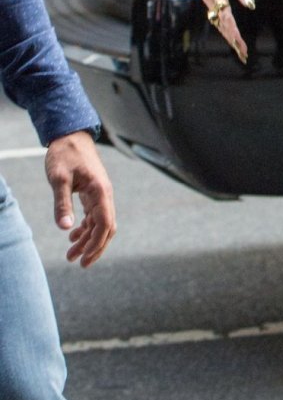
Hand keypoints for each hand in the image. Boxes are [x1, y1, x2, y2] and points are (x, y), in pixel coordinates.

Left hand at [45, 132, 116, 266]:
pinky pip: (94, 216)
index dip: (96, 244)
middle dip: (94, 248)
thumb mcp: (59, 179)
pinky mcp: (93, 193)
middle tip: (80, 264)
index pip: (104, 225)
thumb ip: (62, 204)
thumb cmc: (65, 155)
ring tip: (71, 254)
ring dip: (87, 240)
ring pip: (99, 224)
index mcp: (100, 192)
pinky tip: (72, 236)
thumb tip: (65, 229)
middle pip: (106, 228)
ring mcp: (100, 195)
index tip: (84, 259)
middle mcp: (104, 195)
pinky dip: (85, 229)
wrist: (70, 136)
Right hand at [196, 0, 254, 64]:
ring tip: (240, 51)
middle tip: (244, 55)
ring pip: (218, 22)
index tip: (240, 43)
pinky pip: (217, 17)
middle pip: (221, 23)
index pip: (225, 15)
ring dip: (229, 37)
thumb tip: (250, 6)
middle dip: (232, 40)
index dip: (233, 31)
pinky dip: (225, 28)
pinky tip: (233, 37)